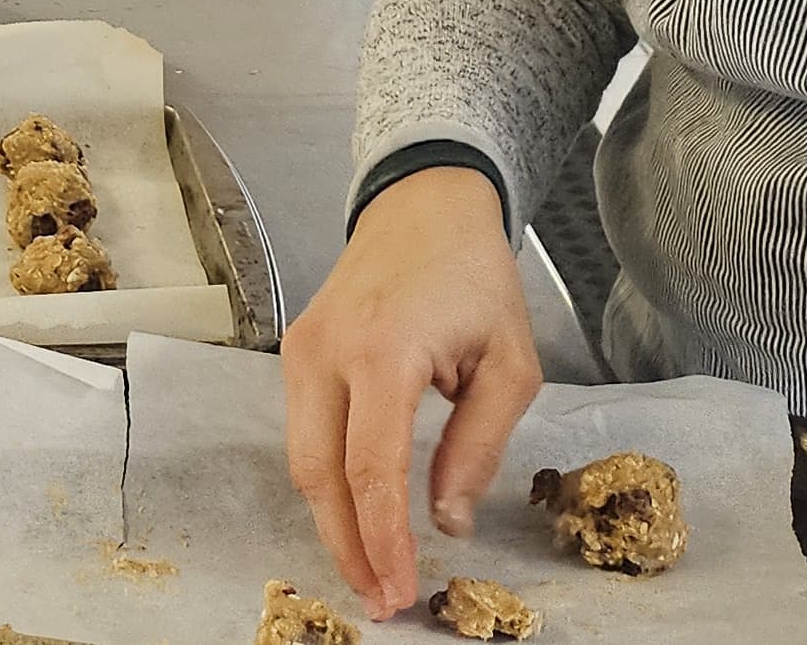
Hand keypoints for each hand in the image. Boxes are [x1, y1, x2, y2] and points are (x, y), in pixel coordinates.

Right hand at [282, 166, 543, 619]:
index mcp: (382, 352)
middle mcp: (326, 353)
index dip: (383, 538)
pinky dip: (328, 483)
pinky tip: (358, 515)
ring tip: (372, 571)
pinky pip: (304, 433)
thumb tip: (447, 519)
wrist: (423, 206)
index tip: (403, 589)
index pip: (371, 467)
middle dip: (347, 546)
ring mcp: (301, 351)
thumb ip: (478, 444)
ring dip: (334, 522)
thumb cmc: (474, 277)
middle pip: (318, 474)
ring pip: (302, 460)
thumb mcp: (510, 363)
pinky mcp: (296, 353)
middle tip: (382, 600)